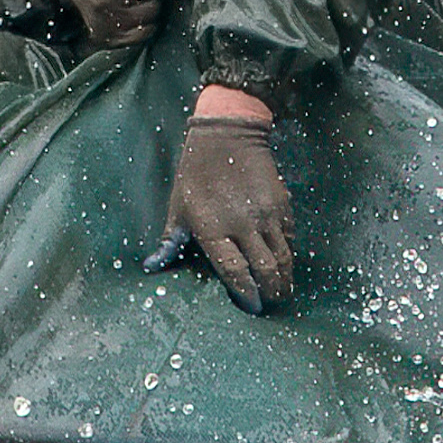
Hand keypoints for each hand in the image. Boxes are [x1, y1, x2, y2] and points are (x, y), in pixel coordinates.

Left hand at [166, 109, 291, 310]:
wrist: (228, 135)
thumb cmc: (196, 173)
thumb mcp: (177, 207)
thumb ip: (170, 242)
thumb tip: (152, 267)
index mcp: (213, 228)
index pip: (235, 271)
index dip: (245, 294)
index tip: (250, 308)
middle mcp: (243, 224)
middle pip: (266, 270)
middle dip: (270, 293)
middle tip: (270, 306)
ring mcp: (266, 214)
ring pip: (283, 258)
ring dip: (284, 280)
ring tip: (281, 291)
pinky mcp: (282, 205)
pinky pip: (290, 239)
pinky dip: (289, 256)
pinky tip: (284, 264)